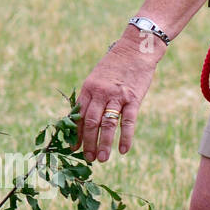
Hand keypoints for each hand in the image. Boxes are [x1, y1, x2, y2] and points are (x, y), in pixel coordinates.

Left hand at [74, 34, 161, 162]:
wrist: (135, 50)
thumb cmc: (116, 66)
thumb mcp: (97, 78)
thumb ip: (92, 97)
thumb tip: (84, 119)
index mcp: (88, 89)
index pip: (79, 115)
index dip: (75, 134)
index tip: (74, 148)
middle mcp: (100, 93)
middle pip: (90, 123)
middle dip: (88, 143)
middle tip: (89, 159)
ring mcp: (117, 96)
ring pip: (107, 125)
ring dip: (104, 144)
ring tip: (103, 159)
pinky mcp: (133, 98)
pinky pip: (128, 121)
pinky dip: (125, 137)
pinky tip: (123, 150)